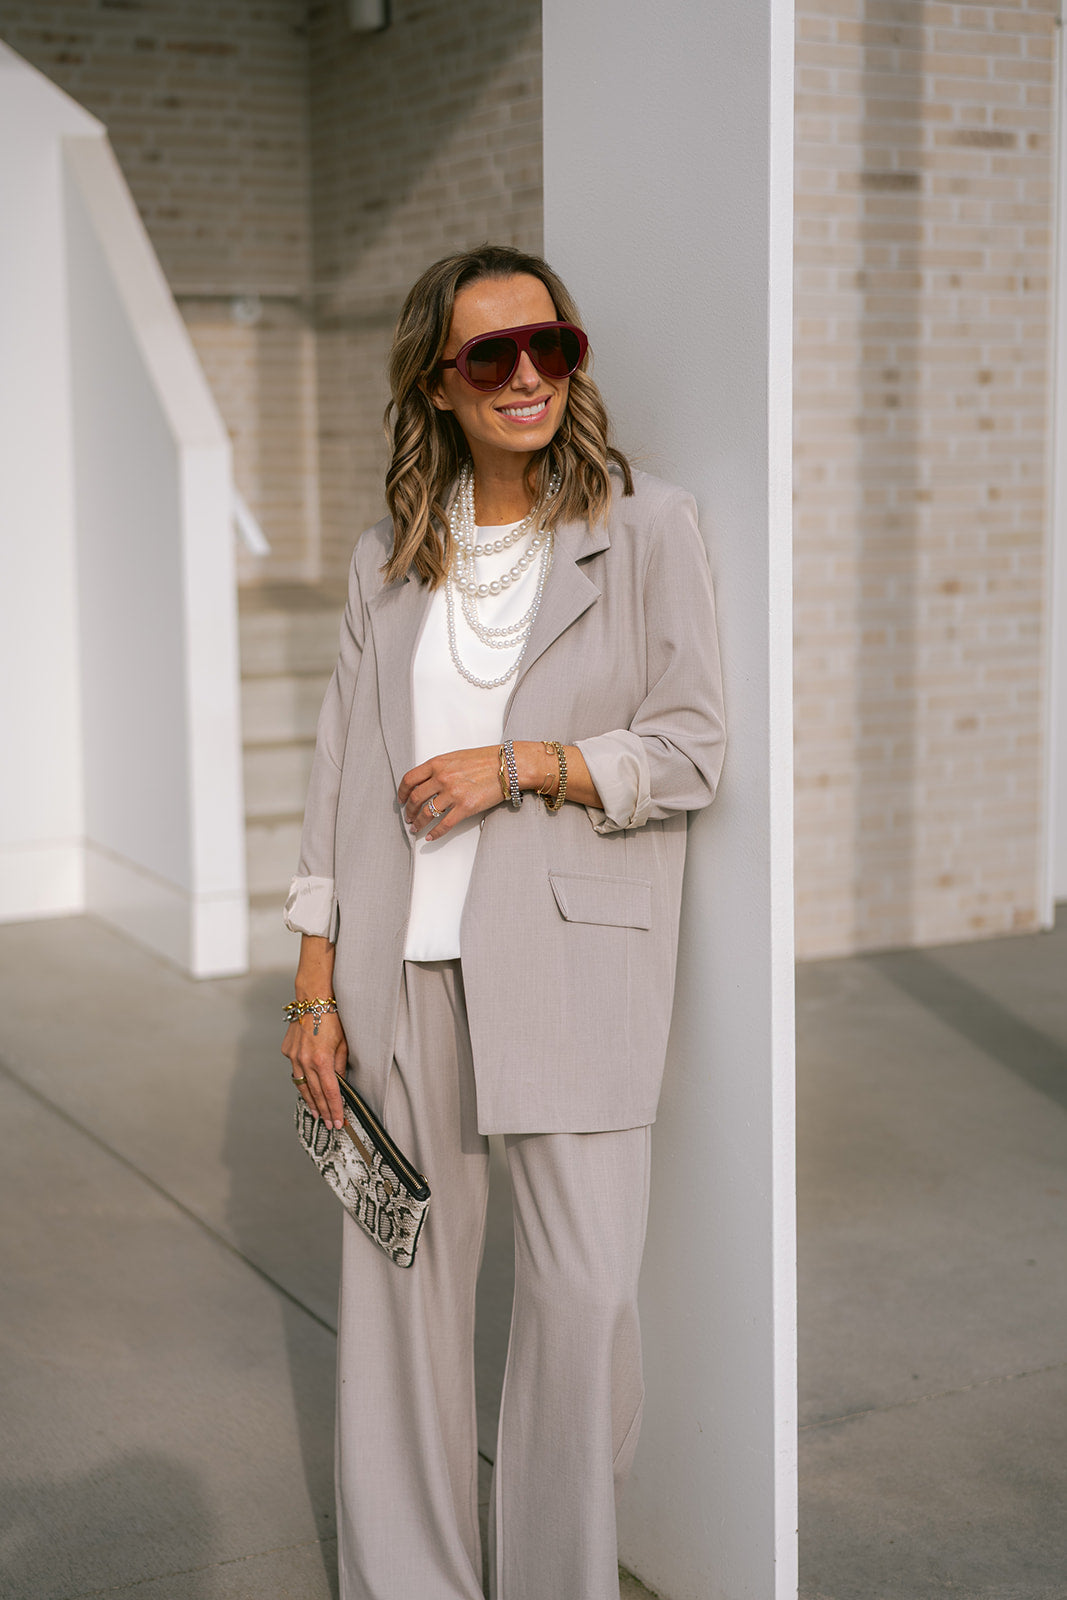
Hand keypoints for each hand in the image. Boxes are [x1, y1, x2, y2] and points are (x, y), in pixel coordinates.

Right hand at [282, 1009, 347, 1128]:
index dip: (335, 1109)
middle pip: (315, 1093)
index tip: (339, 1122)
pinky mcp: (287, 1051)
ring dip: (310, 1101)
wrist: (313, 998)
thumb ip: (341, 1066)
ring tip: (318, 1114)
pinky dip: (302, 1082)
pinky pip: (295, 1071)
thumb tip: (341, 1084)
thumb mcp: (344, 1043)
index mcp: (322, 1060)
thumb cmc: (334, 1017)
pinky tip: (307, 1090)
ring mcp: (293, 1056)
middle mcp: (305, 1061)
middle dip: (324, 1111)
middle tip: (330, 1124)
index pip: (331, 1092)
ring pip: (301, 1085)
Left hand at [398, 745, 504, 840]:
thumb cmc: (486, 759)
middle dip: (408, 810)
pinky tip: (430, 836)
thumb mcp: (457, 757)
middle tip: (408, 817)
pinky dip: (434, 833)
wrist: (509, 766)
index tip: (401, 799)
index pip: (410, 779)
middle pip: (415, 798)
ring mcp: (453, 793)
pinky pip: (444, 824)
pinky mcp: (465, 807)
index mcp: (438, 763)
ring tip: (416, 827)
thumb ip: (440, 768)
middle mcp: (442, 778)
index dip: (402, 792)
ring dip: (418, 823)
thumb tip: (427, 782)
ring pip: (427, 813)